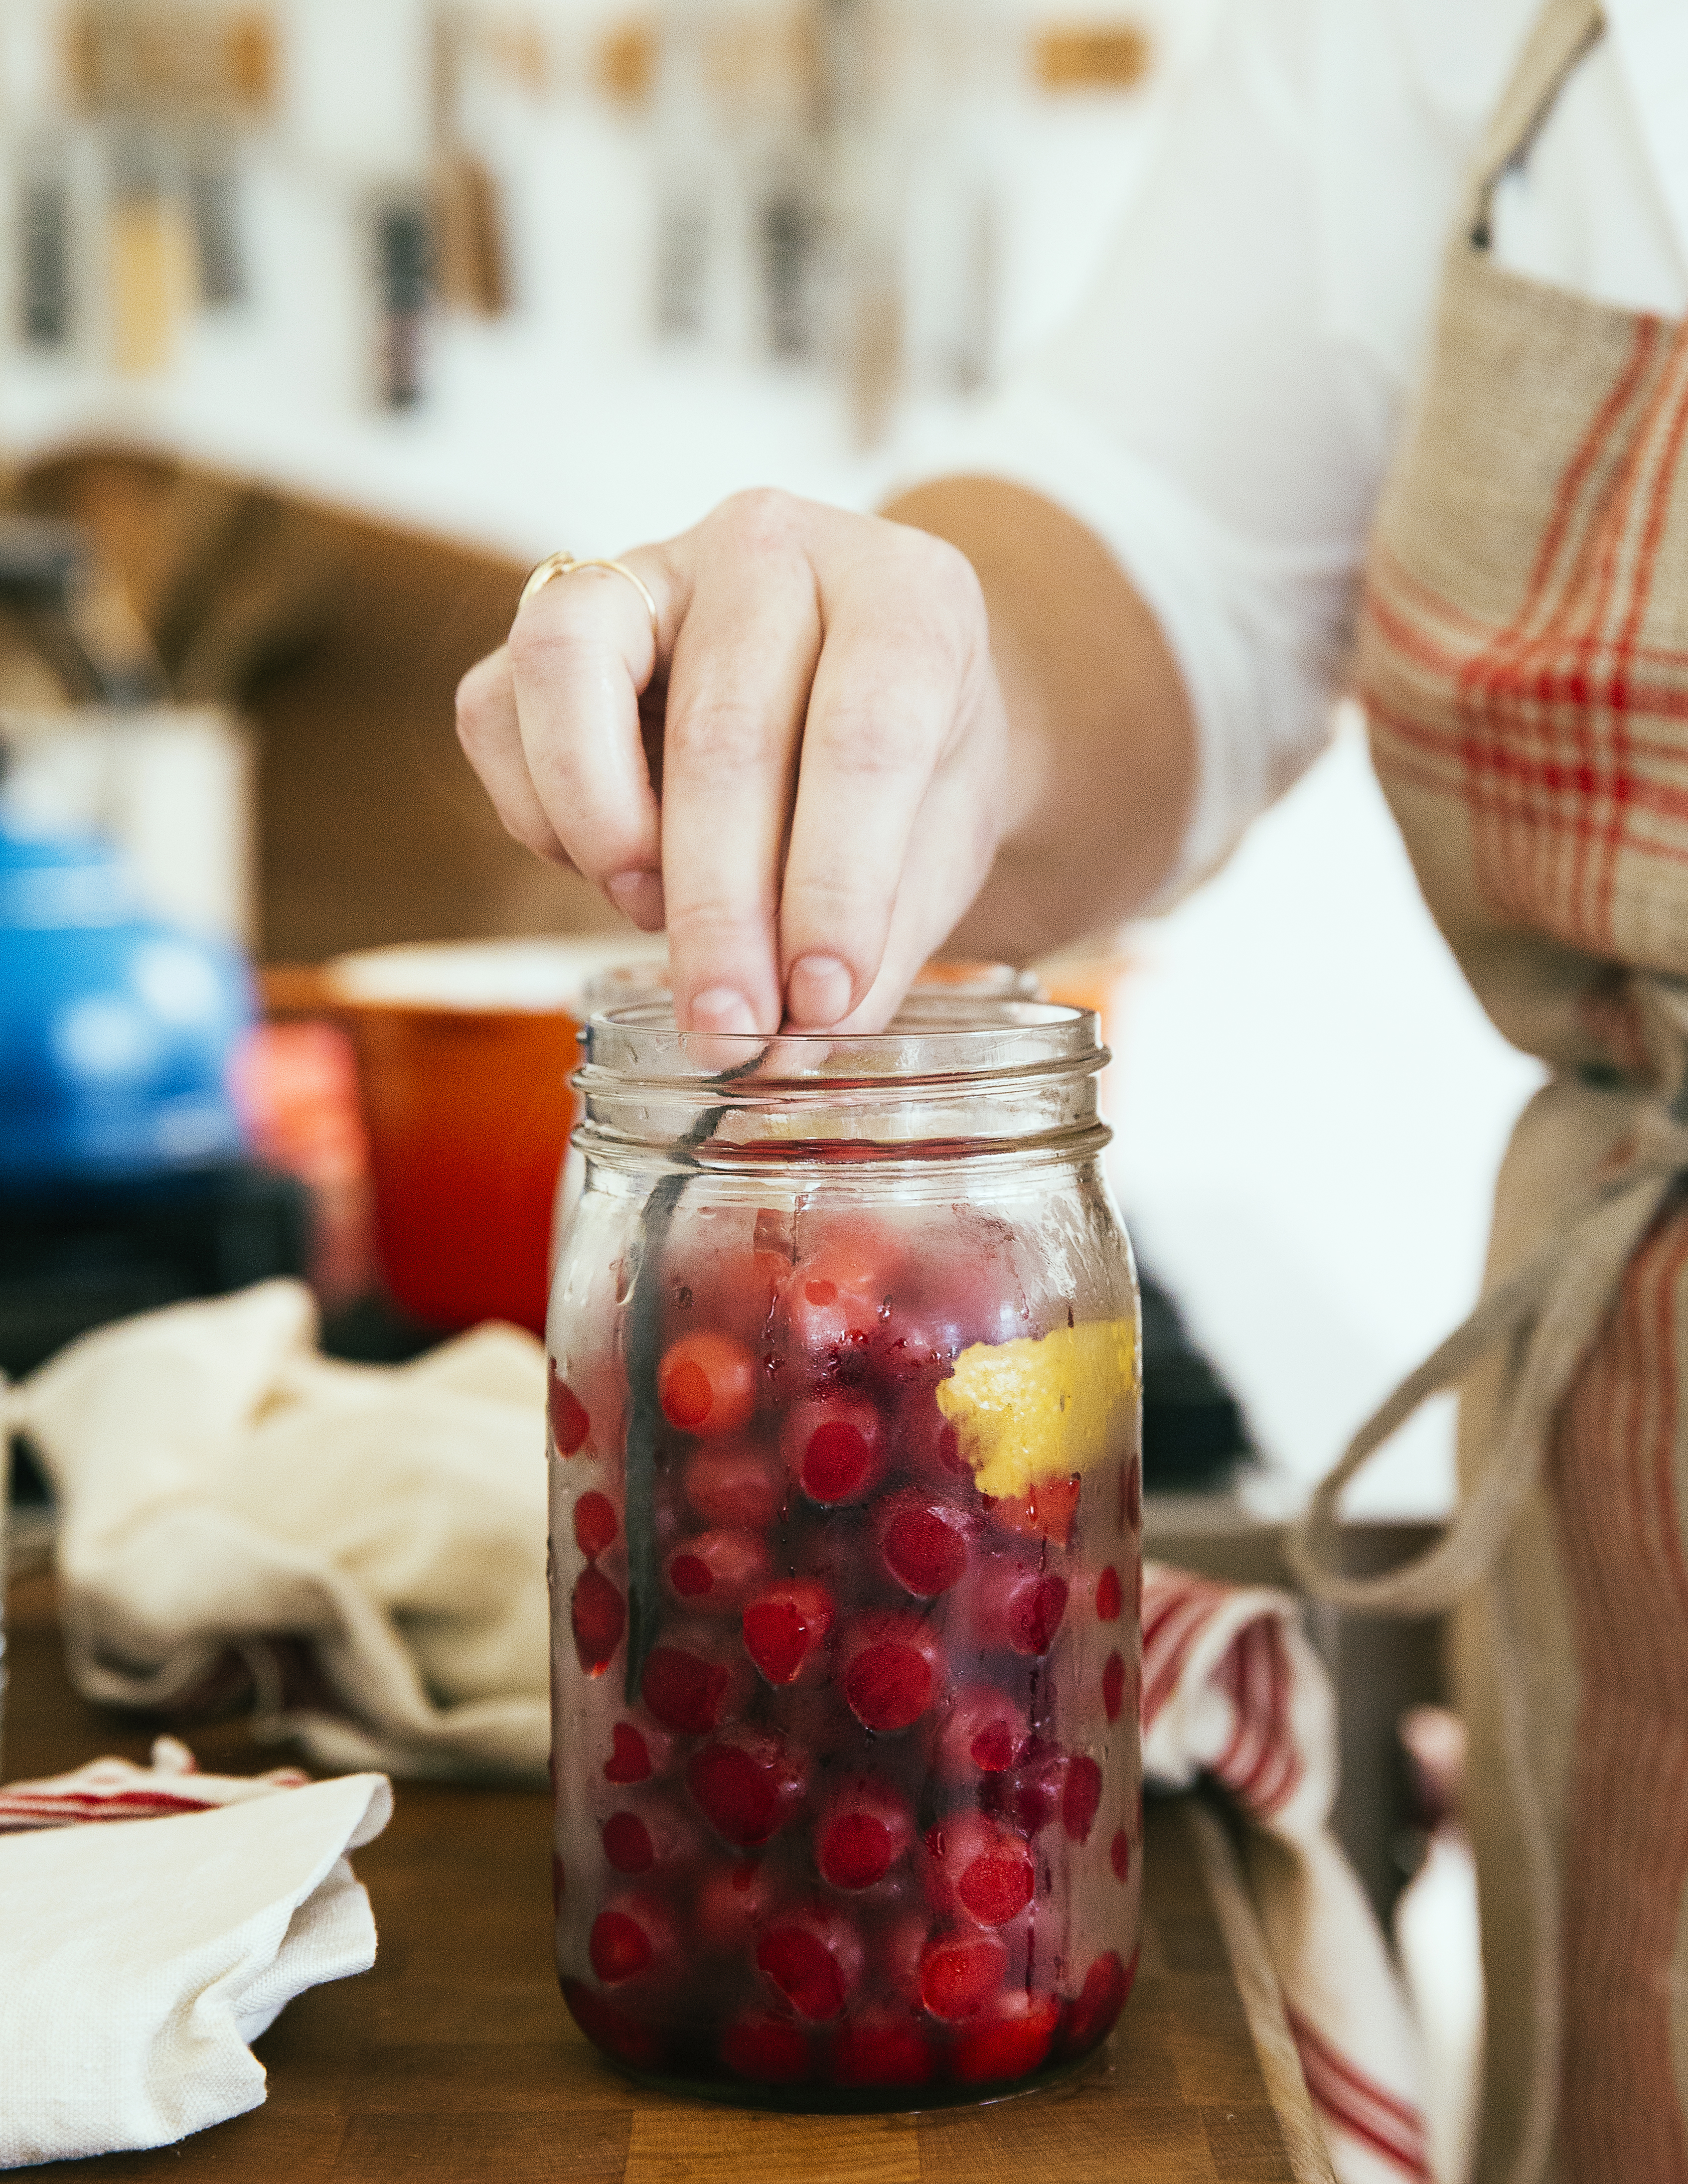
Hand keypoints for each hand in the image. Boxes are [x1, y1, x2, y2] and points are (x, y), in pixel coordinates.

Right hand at [456, 490, 1020, 1035]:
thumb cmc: (918, 772)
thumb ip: (879, 940)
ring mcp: (654, 565)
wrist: (880, 698)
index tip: (819, 1002)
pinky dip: (537, 811)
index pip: (865, 735)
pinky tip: (612, 867)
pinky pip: (497, 704)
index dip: (837, 885)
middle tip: (724, 1022)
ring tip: (650, 918)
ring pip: (570, 666)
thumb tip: (796, 1037)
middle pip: (722, 728)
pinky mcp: (561, 611)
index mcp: (905, 591)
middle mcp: (774, 547)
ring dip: (601, 828)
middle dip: (717, 906)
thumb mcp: (938, 850)